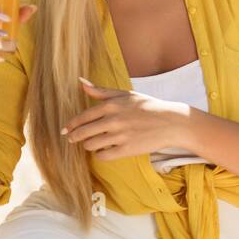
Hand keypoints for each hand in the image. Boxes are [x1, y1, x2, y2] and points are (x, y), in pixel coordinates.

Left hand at [61, 78, 193, 161]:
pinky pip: (103, 156)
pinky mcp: (127, 149)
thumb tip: (81, 82)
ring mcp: (120, 136)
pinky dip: (100, 155)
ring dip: (89, 146)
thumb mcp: (126, 95)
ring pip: (91, 145)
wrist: (171, 122)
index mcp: (111, 105)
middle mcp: (113, 120)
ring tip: (93, 144)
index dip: (71, 125)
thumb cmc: (149, 107)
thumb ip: (102, 91)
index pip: (82, 117)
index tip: (66, 130)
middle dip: (75, 137)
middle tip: (73, 140)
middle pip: (83, 133)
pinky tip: (105, 151)